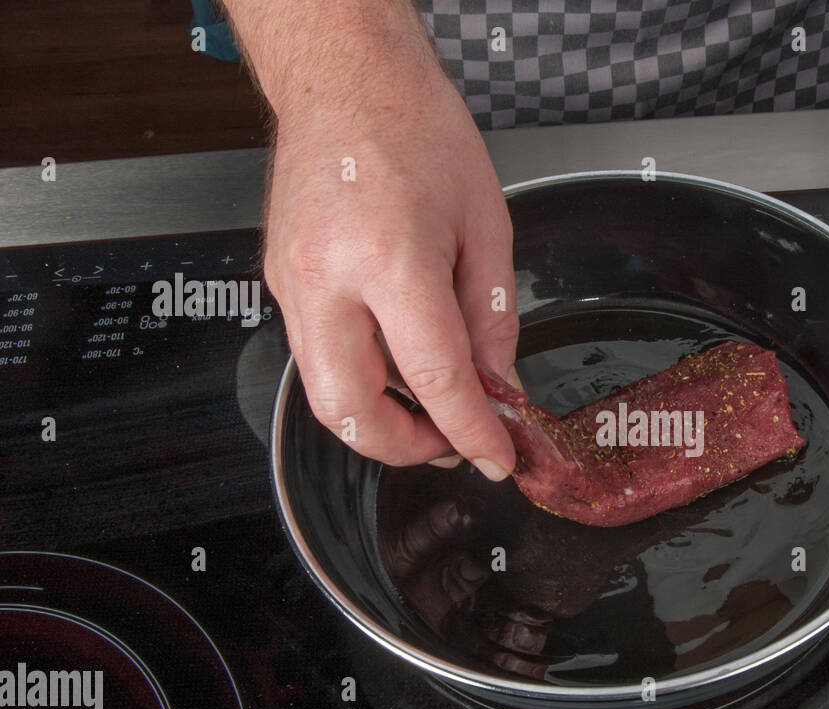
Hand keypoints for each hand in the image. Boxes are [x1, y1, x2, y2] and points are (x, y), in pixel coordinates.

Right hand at [261, 40, 517, 472]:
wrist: (345, 78)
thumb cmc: (415, 128)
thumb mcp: (484, 224)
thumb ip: (492, 318)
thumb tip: (497, 386)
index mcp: (390, 259)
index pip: (434, 378)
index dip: (470, 432)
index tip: (495, 459)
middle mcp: (328, 279)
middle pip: (352, 412)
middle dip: (407, 448)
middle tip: (452, 442)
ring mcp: (291, 282)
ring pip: (324, 394)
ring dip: (380, 420)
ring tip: (433, 407)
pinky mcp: (278, 281)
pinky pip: (317, 355)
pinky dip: (361, 377)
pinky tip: (398, 361)